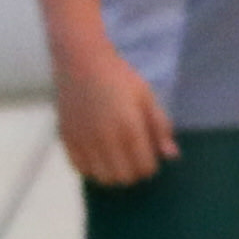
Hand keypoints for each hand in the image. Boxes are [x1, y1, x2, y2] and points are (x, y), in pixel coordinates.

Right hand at [51, 31, 175, 189]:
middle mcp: (105, 138)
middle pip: (124, 177)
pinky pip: (80, 169)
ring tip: (117, 158)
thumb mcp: (147, 97)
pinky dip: (92, 168)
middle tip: (135, 158)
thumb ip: (160, 127)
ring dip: (113, 173)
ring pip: (102, 178)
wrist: (82, 61)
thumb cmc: (120, 77)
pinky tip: (98, 155)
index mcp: (129, 127)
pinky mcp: (67, 139)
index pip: (144, 167)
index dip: (151, 166)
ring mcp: (83, 140)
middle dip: (134, 172)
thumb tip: (171, 155)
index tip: (150, 156)